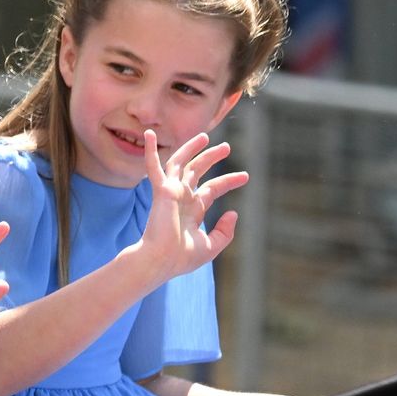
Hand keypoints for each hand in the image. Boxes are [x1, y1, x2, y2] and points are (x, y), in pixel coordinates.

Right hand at [138, 130, 248, 279]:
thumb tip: (233, 213)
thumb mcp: (211, 246)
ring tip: (205, 136)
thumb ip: (225, 231)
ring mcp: (171, 192)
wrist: (161, 260)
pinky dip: (151, 151)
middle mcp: (181, 198)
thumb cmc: (182, 258)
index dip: (229, 181)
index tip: (246, 176)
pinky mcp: (161, 190)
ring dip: (191, 148)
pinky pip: (154, 167)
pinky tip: (150, 135)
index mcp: (192, 210)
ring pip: (180, 163)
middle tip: (226, 147)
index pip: (212, 189)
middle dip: (211, 158)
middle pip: (197, 171)